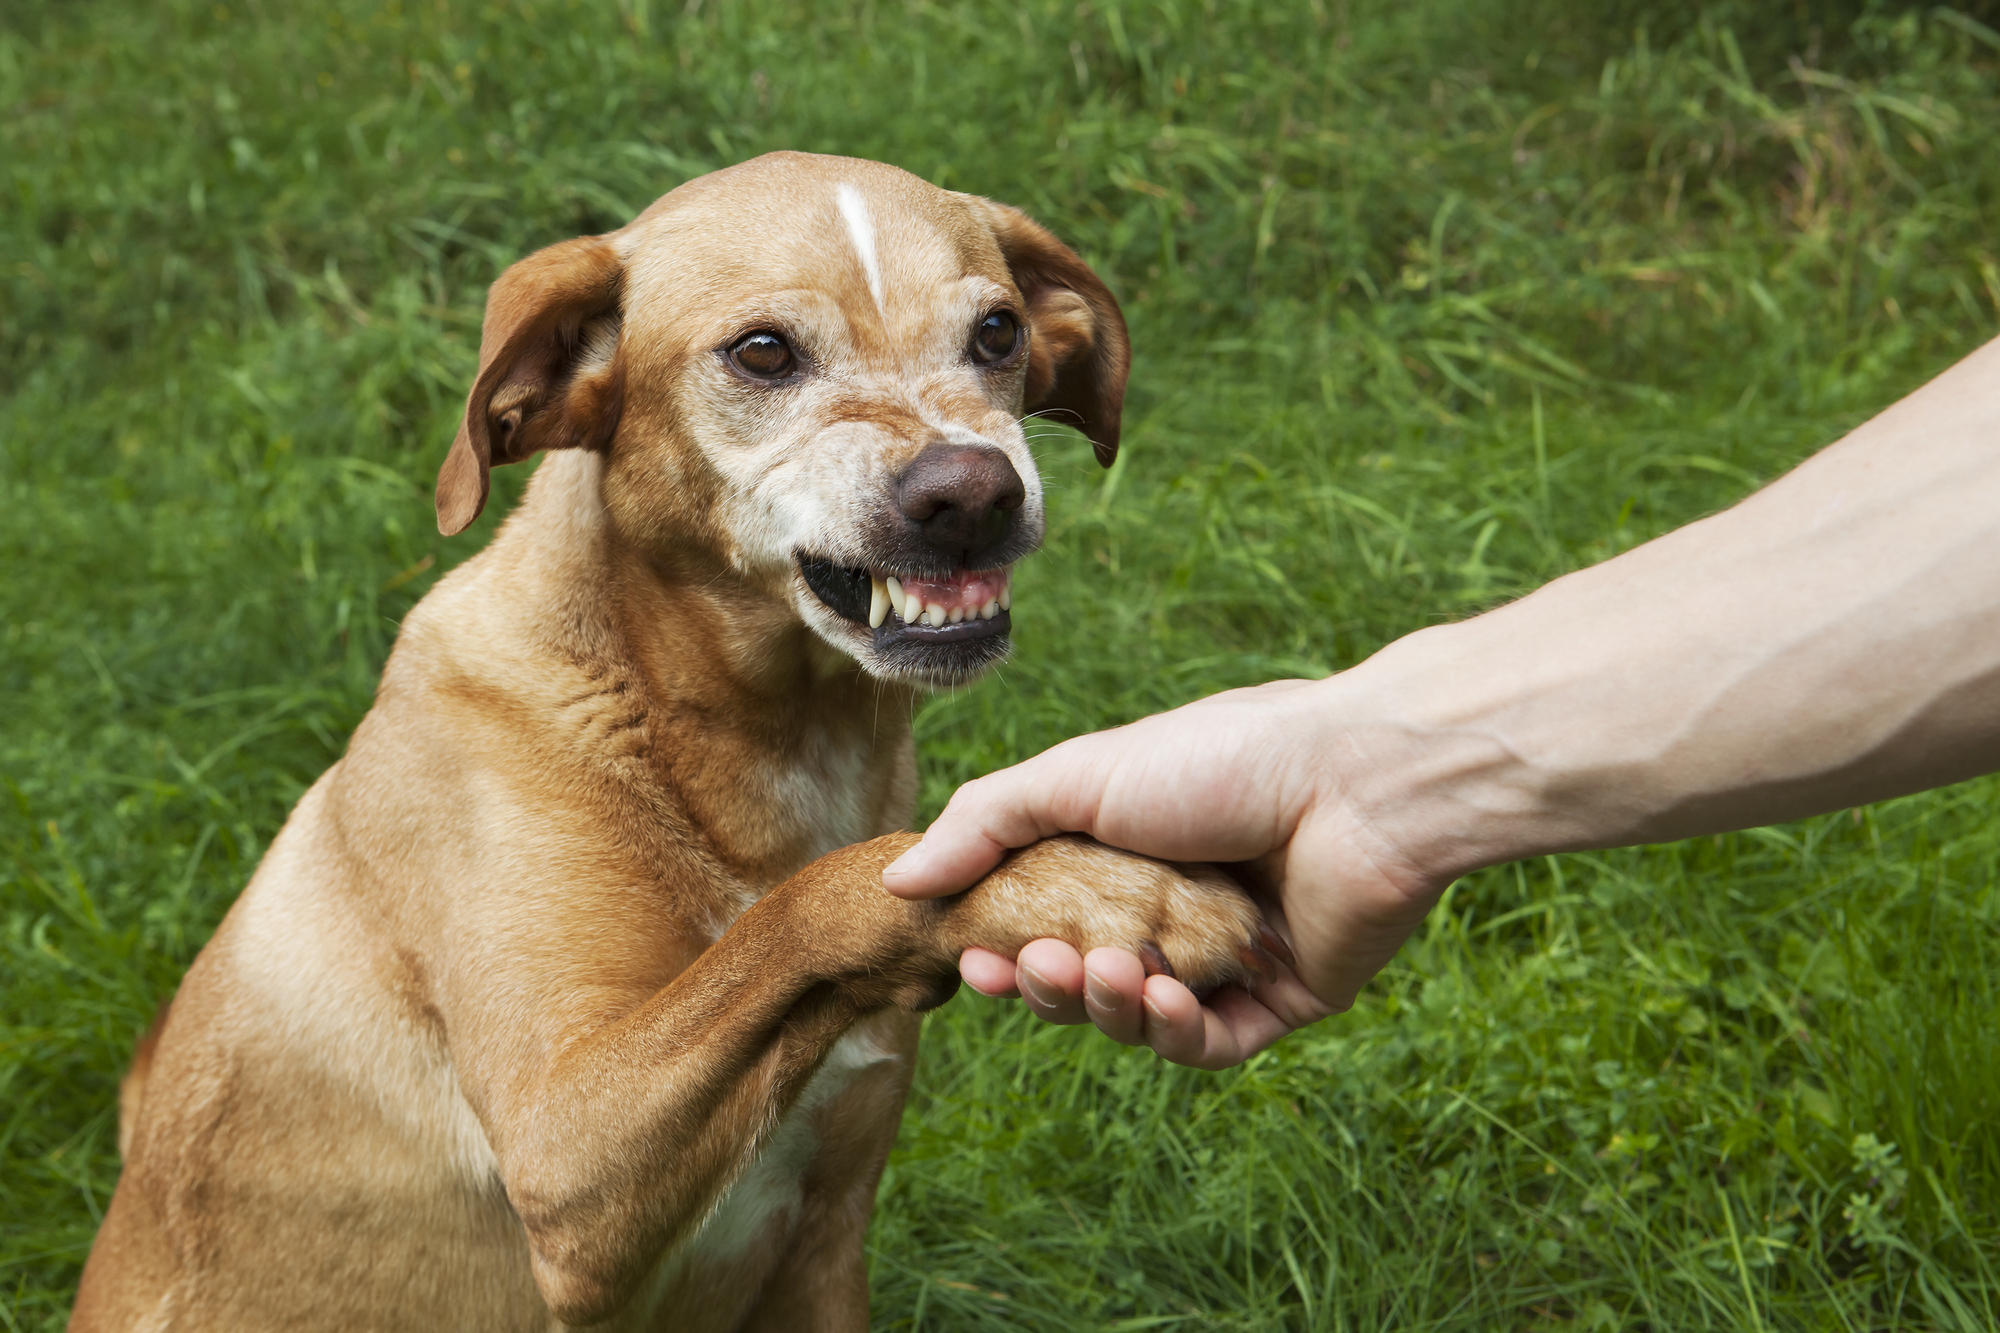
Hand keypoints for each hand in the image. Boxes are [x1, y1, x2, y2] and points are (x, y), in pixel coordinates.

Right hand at [882, 676, 1448, 1066]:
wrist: (1358, 779)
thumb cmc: (1224, 758)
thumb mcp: (1082, 775)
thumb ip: (987, 823)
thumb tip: (899, 882)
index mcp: (1128, 851)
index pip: (1046, 919)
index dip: (1004, 949)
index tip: (971, 958)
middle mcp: (1175, 907)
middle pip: (1086, 980)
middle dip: (1048, 986)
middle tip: (1028, 967)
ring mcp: (1229, 958)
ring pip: (1143, 1021)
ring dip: (1109, 1008)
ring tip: (1110, 976)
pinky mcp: (1285, 998)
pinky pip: (1212, 1044)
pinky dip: (1177, 1035)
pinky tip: (1165, 1002)